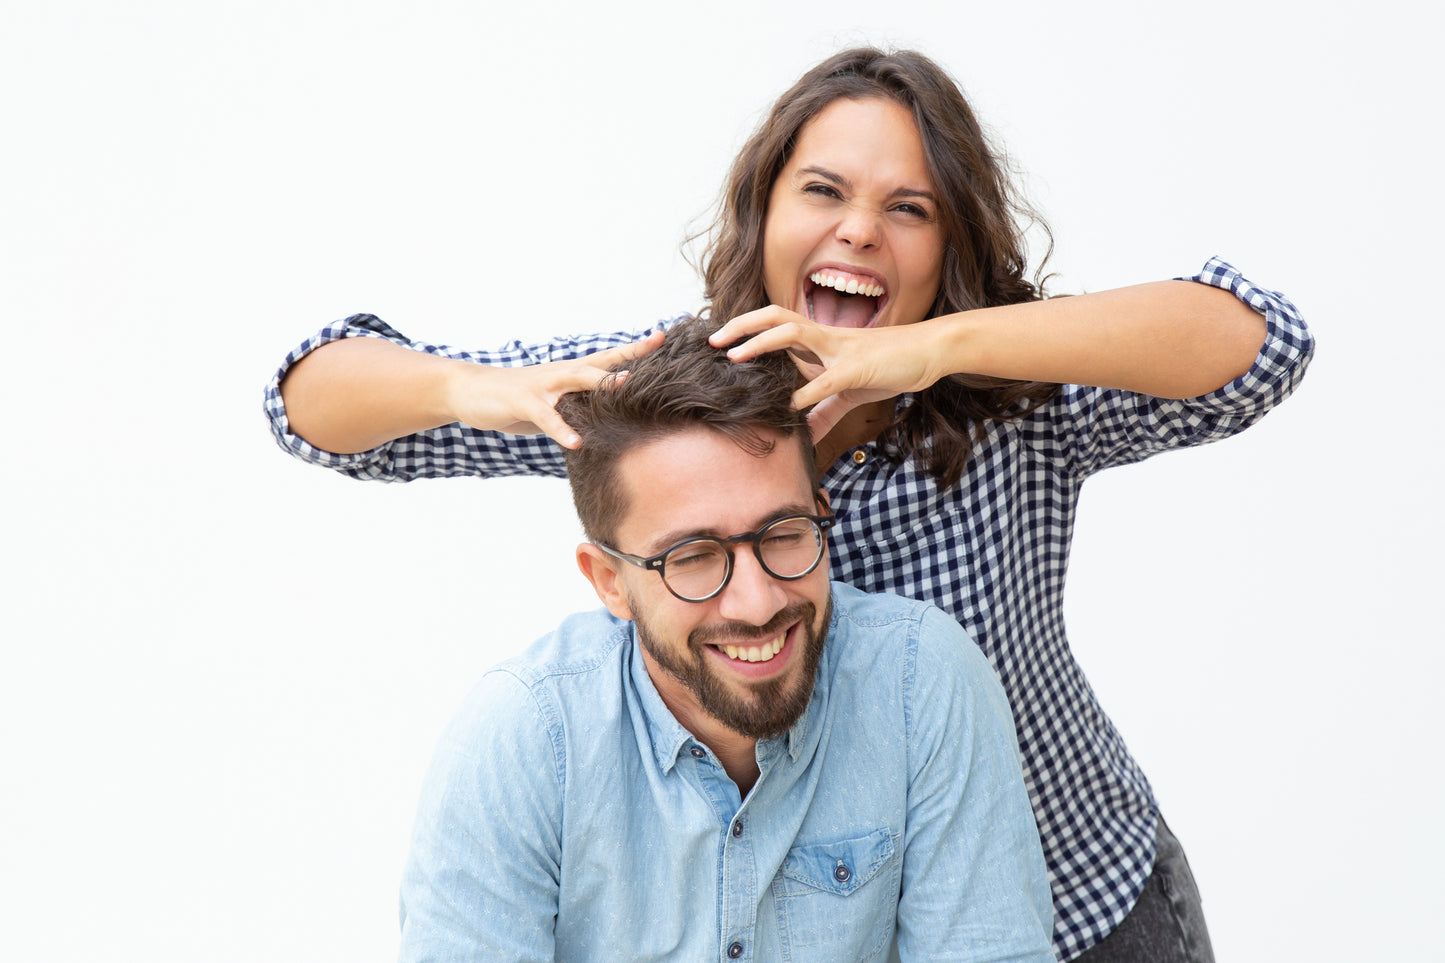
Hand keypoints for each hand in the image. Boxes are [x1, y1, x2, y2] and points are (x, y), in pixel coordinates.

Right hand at [449, 331, 664, 447]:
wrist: (471, 391)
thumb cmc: (519, 399)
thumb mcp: (555, 404)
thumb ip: (581, 409)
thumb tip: (611, 423)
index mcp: (570, 374)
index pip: (608, 358)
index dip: (635, 349)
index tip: (662, 338)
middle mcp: (561, 374)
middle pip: (599, 364)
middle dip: (628, 357)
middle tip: (656, 348)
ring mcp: (542, 386)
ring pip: (576, 381)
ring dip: (601, 385)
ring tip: (625, 389)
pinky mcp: (523, 402)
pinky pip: (546, 417)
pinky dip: (562, 429)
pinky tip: (576, 442)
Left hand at [710, 306, 943, 439]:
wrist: (930, 351)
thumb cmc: (890, 365)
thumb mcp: (851, 391)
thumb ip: (824, 412)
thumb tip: (802, 435)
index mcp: (820, 339)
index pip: (776, 323)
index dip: (746, 329)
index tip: (719, 342)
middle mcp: (825, 336)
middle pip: (774, 315)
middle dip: (740, 325)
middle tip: (712, 341)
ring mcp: (840, 349)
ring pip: (792, 332)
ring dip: (759, 344)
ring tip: (734, 358)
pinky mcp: (858, 367)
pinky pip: (826, 379)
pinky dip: (805, 393)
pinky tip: (788, 407)